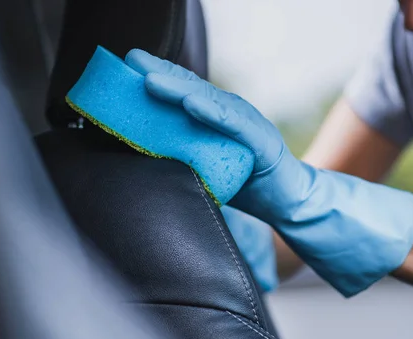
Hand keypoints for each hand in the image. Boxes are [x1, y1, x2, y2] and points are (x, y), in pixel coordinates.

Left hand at [125, 49, 412, 296]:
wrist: (286, 203)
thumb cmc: (247, 183)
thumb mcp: (208, 166)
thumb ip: (184, 155)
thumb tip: (144, 155)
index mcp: (217, 119)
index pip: (184, 94)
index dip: (157, 79)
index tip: (126, 69)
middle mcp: (231, 114)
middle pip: (192, 89)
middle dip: (160, 73)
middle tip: (131, 60)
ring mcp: (247, 124)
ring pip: (209, 101)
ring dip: (178, 89)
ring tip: (150, 79)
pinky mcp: (260, 141)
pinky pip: (233, 124)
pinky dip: (211, 113)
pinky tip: (191, 104)